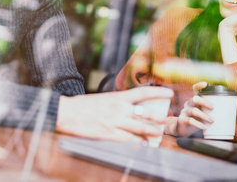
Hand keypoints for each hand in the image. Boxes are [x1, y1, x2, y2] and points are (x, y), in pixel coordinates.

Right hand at [56, 87, 172, 141]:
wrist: (67, 112)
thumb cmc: (84, 104)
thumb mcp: (104, 98)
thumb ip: (118, 102)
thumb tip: (131, 107)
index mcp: (118, 97)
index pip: (143, 92)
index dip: (159, 92)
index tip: (169, 93)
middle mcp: (120, 109)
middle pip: (147, 113)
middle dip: (158, 117)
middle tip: (165, 119)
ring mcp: (116, 123)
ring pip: (140, 128)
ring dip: (151, 132)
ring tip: (157, 134)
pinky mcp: (109, 135)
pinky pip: (128, 140)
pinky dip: (137, 142)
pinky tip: (142, 143)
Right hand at [166, 82, 212, 136]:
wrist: (183, 130)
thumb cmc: (196, 120)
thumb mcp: (202, 113)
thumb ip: (210, 111)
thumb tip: (229, 112)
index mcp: (194, 100)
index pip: (194, 90)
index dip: (199, 86)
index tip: (205, 84)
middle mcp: (188, 104)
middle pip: (194, 99)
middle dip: (205, 102)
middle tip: (213, 107)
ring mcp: (184, 112)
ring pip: (193, 110)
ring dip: (204, 115)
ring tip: (212, 120)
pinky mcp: (182, 120)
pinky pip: (190, 120)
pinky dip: (198, 124)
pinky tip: (204, 127)